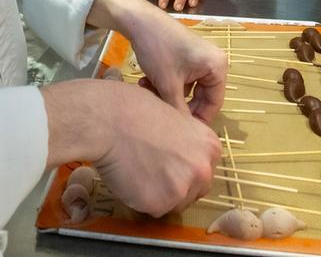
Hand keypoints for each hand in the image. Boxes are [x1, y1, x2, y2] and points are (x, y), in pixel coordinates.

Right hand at [42, 79, 220, 216]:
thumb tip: (181, 155)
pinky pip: (151, 210)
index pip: (205, 171)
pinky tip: (129, 178)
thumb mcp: (175, 117)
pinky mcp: (159, 204)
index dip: (186, 170)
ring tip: (138, 171)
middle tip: (153, 173)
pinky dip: (139, 199)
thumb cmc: (135, 111)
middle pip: (195, 192)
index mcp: (209, 147)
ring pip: (173, 204)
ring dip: (158, 195)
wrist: (111, 121)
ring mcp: (182, 189)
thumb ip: (186, 142)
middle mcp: (202, 170)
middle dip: (176, 187)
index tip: (171, 166)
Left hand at [87, 0, 226, 123]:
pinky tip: (146, 84)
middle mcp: (213, 62)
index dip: (198, 120)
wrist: (138, 21)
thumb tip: (185, 136)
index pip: (214, 103)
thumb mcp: (168, 85)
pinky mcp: (186, 56)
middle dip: (178, 105)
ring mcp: (199, 58)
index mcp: (217, 67)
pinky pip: (181, 79)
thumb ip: (180, 113)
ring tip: (148, 93)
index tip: (180, 133)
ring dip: (168, 95)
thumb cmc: (158, 51)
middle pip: (200, 97)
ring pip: (187, 89)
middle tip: (160, 113)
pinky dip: (165, 84)